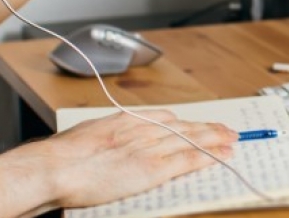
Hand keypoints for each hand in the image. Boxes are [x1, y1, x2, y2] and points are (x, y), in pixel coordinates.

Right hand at [33, 110, 236, 208]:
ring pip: (191, 140)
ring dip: (215, 140)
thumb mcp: (87, 136)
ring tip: (233, 139)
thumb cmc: (62, 156)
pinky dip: (208, 157)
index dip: (185, 123)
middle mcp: (142, 130)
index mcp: (125, 120)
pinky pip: (187, 161)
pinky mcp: (152, 169)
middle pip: (184, 126)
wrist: (56, 166)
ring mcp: (149, 148)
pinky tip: (222, 156)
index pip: (165, 118)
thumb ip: (105, 138)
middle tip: (227, 129)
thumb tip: (106, 142)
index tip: (197, 124)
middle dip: (208, 128)